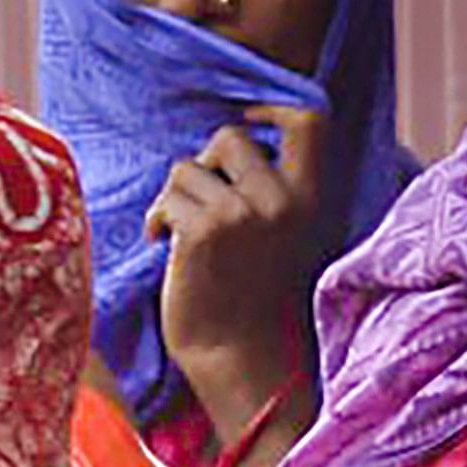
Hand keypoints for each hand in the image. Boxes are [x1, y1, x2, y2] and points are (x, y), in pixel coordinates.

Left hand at [144, 108, 326, 445]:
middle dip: (204, 165)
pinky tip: (163, 248)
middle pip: (230, 136)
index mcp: (309, 199)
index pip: (308, 119)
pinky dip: (157, 221)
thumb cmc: (250, 300)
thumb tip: (230, 136)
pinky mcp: (204, 230)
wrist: (237, 361)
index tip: (249, 118)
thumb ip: (268, 190)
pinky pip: (166, 199)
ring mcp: (244, 213)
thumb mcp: (278, 234)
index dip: (273, 105)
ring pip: (186, 168)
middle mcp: (282, 200)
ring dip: (175, 199)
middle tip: (201, 205)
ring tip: (182, 237)